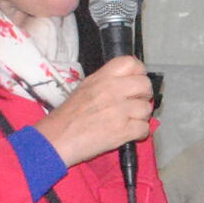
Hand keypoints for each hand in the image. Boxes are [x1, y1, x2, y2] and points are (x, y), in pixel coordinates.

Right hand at [34, 57, 151, 166]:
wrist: (56, 140)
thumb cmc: (68, 116)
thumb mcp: (85, 88)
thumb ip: (107, 82)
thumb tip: (128, 82)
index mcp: (102, 78)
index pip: (131, 63)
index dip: (139, 73)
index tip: (136, 82)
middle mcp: (112, 90)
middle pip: (145, 84)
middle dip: (144, 96)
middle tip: (134, 104)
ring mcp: (119, 110)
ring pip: (147, 109)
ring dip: (141, 117)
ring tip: (128, 121)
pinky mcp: (123, 131)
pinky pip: (145, 128)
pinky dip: (139, 133)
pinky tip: (128, 134)